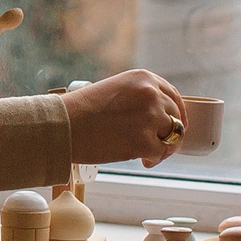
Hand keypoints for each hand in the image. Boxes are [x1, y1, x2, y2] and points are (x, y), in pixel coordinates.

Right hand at [61, 69, 186, 166]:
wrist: (62, 126)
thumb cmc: (81, 111)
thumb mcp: (115, 90)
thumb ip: (138, 97)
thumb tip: (159, 117)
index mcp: (144, 78)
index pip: (173, 96)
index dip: (177, 113)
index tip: (176, 124)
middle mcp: (151, 94)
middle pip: (176, 116)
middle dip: (170, 132)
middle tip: (159, 145)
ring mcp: (150, 118)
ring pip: (174, 135)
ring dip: (165, 147)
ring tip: (149, 155)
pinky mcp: (145, 142)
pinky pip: (161, 152)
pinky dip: (154, 159)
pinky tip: (143, 161)